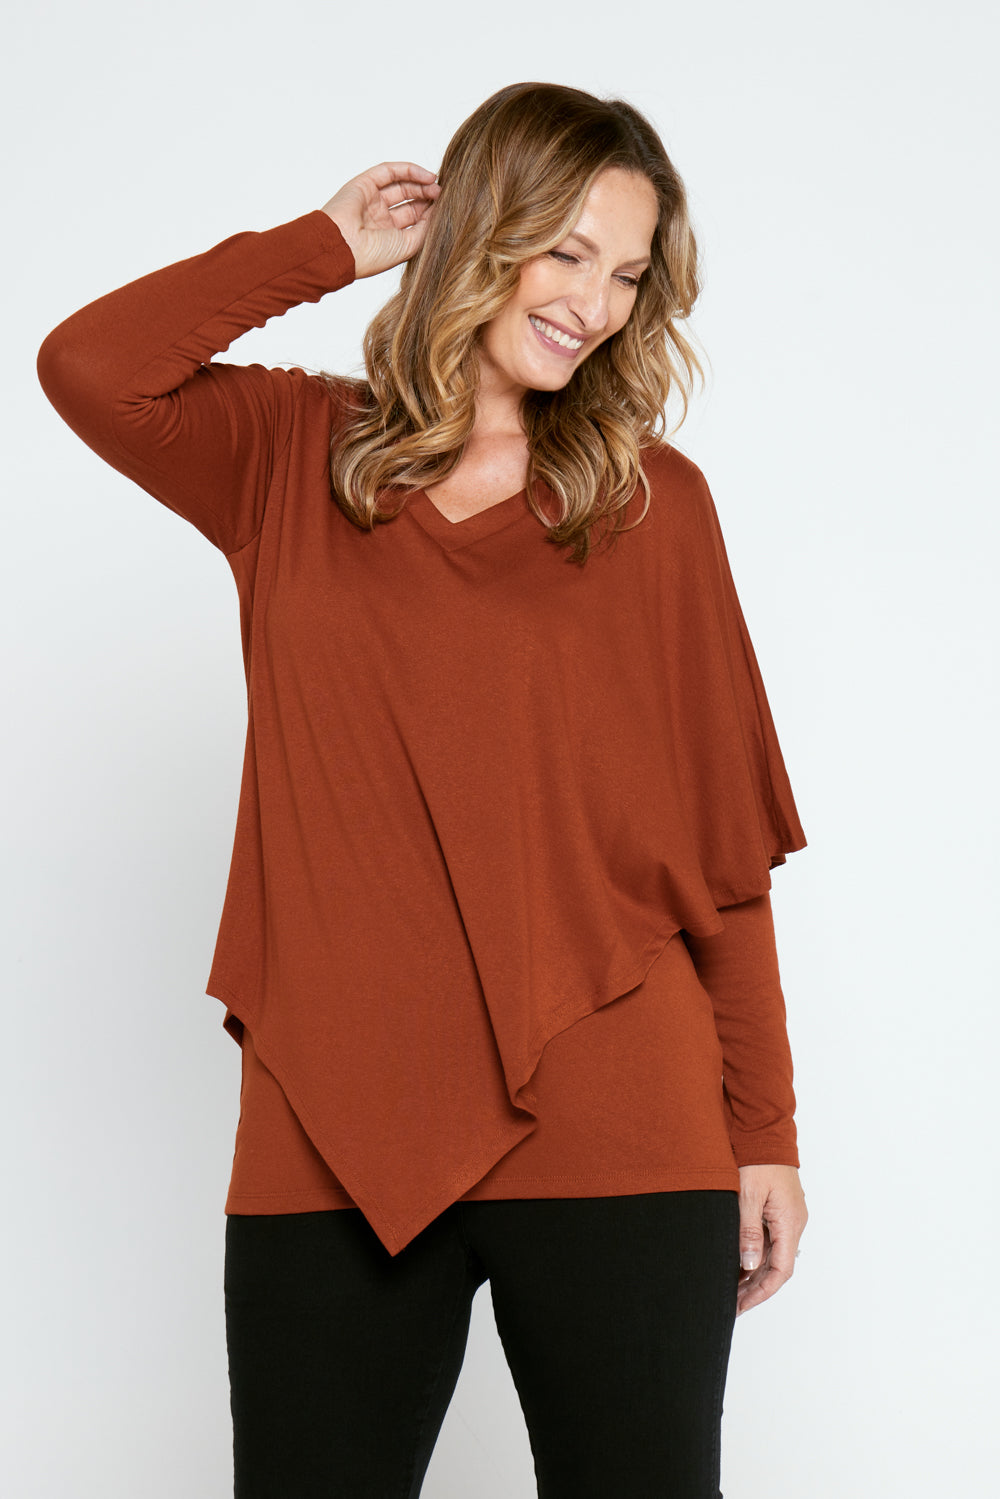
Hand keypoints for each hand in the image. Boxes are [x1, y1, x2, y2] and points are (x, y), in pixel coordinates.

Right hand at [321, 162, 440, 279]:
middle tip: (444, 195)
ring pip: (401, 185)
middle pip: (409, 201)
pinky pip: (390, 171)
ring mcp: (371, 200)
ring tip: (437, 185)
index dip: (431, 212)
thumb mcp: (408, 245)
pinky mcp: (364, 183)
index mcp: (387, 237)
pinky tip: (427, 176)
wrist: (342, 247)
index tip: (449, 208)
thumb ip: (425, 228)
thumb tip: (439, 212)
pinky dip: (409, 171)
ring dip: (421, 183)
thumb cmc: (372, 255)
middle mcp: (379, 218)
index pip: (413, 219)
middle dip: (427, 196)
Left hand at [736, 1164, 807, 1315]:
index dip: (761, 1292)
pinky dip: (754, 1254)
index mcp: (790, 1221)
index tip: (741, 1305)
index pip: (780, 1270)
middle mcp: (793, 1222)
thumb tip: (750, 1265)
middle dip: (755, 1287)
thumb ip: (748, 1231)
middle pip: (777, 1266)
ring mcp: (787, 1216)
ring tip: (730, 1288)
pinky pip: (769, 1240)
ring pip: (772, 1254)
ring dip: (754, 1273)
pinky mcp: (778, 1209)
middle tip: (731, 1303)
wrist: (765, 1130)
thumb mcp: (748, 1196)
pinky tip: (737, 1263)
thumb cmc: (758, 1159)